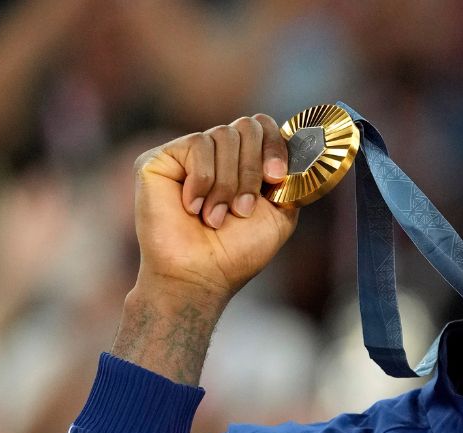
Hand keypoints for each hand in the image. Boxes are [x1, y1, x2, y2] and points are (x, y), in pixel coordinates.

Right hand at [131, 114, 294, 307]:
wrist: (200, 276)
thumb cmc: (236, 253)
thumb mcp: (279, 215)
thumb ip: (291, 181)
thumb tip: (303, 151)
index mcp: (242, 163)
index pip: (263, 126)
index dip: (274, 146)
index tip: (277, 178)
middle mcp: (215, 154)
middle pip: (246, 127)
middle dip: (252, 170)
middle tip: (243, 208)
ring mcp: (186, 155)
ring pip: (222, 136)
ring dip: (228, 183)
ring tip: (217, 217)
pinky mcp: (159, 159)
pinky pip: (197, 145)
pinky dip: (203, 181)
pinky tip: (193, 207)